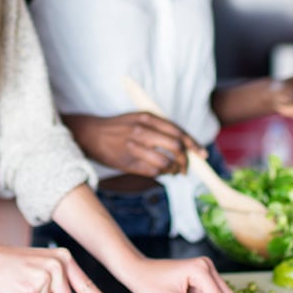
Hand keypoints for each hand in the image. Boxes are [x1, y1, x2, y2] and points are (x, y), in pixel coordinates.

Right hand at [61, 113, 198, 176]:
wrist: (91, 134)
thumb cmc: (118, 127)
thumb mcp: (138, 119)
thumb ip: (159, 128)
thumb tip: (184, 143)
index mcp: (147, 118)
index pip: (177, 132)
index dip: (193, 145)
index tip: (202, 154)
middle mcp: (142, 131)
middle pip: (175, 147)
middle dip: (186, 160)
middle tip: (186, 167)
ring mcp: (134, 147)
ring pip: (165, 162)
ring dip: (174, 170)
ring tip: (174, 171)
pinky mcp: (128, 162)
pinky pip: (152, 172)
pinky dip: (161, 174)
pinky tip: (161, 173)